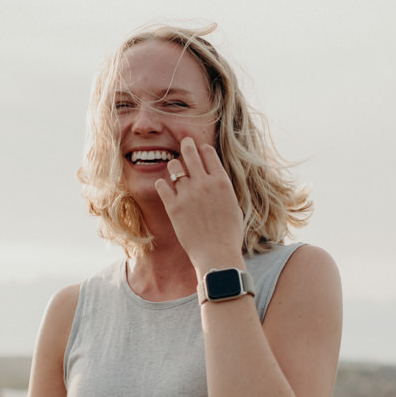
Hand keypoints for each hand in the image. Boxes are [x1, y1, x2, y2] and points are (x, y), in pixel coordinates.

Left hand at [154, 136, 244, 270]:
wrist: (216, 254)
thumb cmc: (229, 234)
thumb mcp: (233, 206)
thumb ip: (223, 190)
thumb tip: (216, 181)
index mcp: (221, 182)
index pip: (209, 153)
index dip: (203, 148)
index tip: (200, 148)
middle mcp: (204, 183)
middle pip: (190, 153)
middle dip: (187, 144)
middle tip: (184, 142)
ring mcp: (187, 194)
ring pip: (174, 167)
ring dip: (174, 166)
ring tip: (175, 169)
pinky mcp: (173, 206)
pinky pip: (162, 185)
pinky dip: (162, 183)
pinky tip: (164, 186)